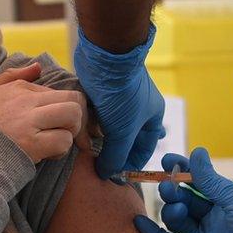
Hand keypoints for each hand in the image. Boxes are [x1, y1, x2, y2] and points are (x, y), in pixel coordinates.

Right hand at [0, 63, 84, 162]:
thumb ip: (14, 76)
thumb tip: (38, 66)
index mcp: (19, 87)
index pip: (58, 92)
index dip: (62, 109)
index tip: (53, 124)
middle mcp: (27, 100)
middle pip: (74, 99)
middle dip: (76, 117)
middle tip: (66, 132)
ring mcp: (29, 121)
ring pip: (72, 116)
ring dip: (70, 133)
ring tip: (55, 143)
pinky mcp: (31, 144)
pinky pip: (63, 141)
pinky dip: (60, 151)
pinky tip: (46, 155)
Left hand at [73, 25, 164, 178]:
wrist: (107, 55)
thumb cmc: (122, 95)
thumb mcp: (123, 131)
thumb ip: (116, 156)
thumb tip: (107, 173)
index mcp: (152, 117)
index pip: (144, 150)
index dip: (129, 165)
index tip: (112, 176)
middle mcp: (139, 108)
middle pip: (126, 139)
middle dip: (112, 151)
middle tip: (98, 164)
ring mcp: (120, 99)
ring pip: (109, 126)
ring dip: (99, 138)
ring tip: (86, 149)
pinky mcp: (102, 91)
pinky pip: (96, 113)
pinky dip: (89, 123)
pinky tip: (80, 130)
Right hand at [134, 148, 232, 232]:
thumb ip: (211, 180)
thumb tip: (196, 152)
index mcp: (225, 200)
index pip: (198, 181)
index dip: (182, 169)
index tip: (168, 160)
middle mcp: (211, 217)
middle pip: (183, 198)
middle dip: (173, 188)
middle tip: (168, 184)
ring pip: (175, 219)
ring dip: (170, 209)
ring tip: (177, 207)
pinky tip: (139, 221)